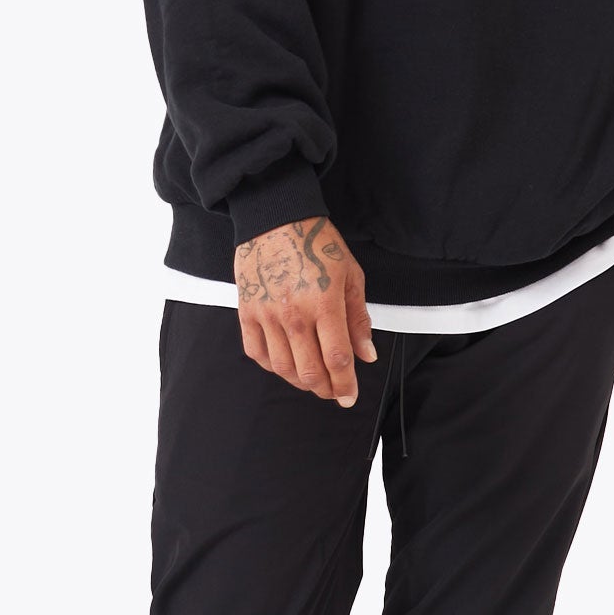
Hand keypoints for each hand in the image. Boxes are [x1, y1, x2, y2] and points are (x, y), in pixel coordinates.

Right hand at [235, 217, 378, 404]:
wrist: (276, 218)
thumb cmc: (317, 244)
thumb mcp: (350, 275)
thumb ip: (358, 318)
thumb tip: (366, 355)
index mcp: (324, 304)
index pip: (337, 358)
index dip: (345, 384)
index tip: (350, 396)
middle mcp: (294, 314)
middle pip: (310, 370)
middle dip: (325, 389)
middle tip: (334, 392)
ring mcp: (267, 314)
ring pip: (283, 367)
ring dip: (300, 382)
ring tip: (313, 381)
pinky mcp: (247, 311)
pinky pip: (256, 352)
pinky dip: (272, 366)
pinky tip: (286, 365)